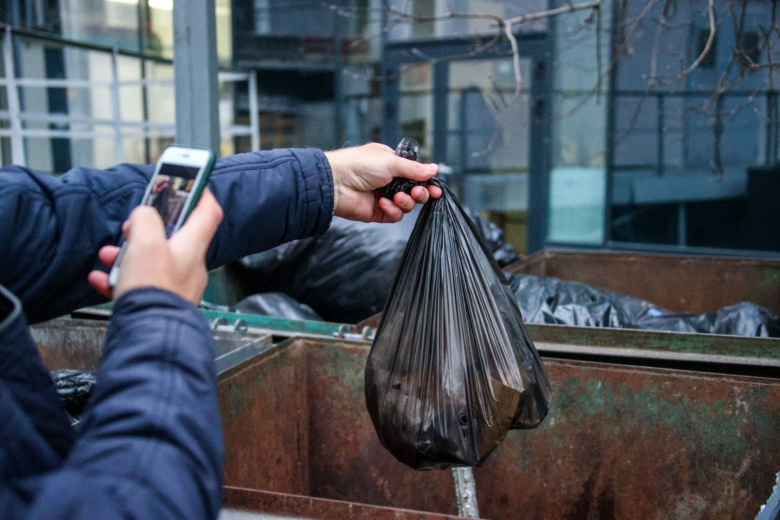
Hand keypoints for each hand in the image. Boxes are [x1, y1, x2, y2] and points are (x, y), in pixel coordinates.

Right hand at [88, 189, 222, 304]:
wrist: (149, 334)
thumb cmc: (154, 291)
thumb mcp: (146, 241)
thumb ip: (145, 219)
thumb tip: (143, 214)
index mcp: (192, 246)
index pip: (208, 211)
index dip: (201, 192)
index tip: (191, 181)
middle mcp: (189, 266)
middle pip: (172, 236)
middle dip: (145, 230)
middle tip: (130, 228)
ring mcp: (176, 285)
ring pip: (152, 260)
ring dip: (128, 255)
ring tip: (110, 257)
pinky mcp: (160, 302)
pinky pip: (140, 284)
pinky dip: (121, 279)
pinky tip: (103, 280)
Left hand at [324, 143, 442, 222]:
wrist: (336, 183)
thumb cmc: (359, 165)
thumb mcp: (391, 162)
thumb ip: (414, 169)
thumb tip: (433, 169)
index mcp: (392, 164)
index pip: (415, 174)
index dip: (426, 182)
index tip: (436, 188)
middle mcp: (389, 181)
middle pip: (415, 192)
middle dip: (420, 193)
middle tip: (417, 192)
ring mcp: (384, 197)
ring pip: (407, 205)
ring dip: (405, 202)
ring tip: (397, 197)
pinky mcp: (378, 212)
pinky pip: (395, 215)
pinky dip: (392, 210)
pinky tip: (383, 203)